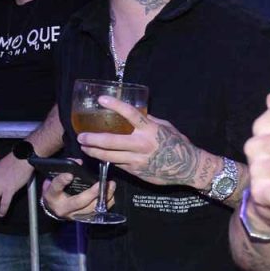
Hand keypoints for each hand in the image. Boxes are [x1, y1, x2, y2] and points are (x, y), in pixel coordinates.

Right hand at [42, 168, 115, 219]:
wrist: (54, 208)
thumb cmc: (55, 191)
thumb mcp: (53, 181)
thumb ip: (64, 171)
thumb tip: (79, 162)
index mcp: (52, 197)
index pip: (55, 188)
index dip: (62, 181)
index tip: (69, 175)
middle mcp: (64, 209)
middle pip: (79, 202)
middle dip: (92, 192)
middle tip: (102, 182)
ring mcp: (75, 215)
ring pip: (91, 209)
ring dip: (103, 197)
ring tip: (111, 185)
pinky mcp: (84, 218)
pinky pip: (98, 212)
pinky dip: (107, 203)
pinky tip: (112, 194)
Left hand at [77, 97, 204, 188]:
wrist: (188, 168)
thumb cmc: (178, 144)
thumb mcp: (166, 127)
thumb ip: (149, 121)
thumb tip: (135, 113)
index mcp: (150, 130)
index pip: (130, 114)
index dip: (115, 105)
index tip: (101, 99)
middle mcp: (142, 144)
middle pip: (111, 141)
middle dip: (93, 138)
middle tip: (82, 136)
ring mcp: (137, 159)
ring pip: (109, 156)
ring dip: (94, 151)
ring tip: (84, 147)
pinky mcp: (136, 171)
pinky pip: (117, 164)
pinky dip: (106, 159)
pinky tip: (99, 156)